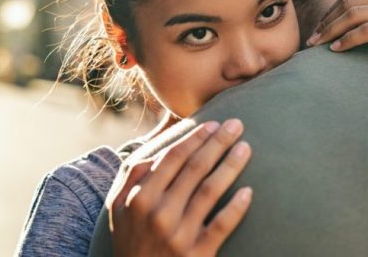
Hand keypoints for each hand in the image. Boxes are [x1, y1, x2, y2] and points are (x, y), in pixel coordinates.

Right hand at [109, 119, 251, 256]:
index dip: (196, 137)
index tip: (213, 123)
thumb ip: (133, 175)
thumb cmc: (131, 238)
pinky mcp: (198, 255)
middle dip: (218, 142)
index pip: (174, 157)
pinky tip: (249, 191)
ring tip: (245, 147)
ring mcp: (179, 235)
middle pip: (195, 167)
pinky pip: (221, 226)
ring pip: (210, 191)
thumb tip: (158, 151)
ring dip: (230, 165)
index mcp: (141, 197)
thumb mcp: (118, 206)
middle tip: (236, 124)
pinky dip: (236, 208)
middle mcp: (159, 213)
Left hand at [306, 0, 367, 50]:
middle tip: (312, 39)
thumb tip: (353, 13)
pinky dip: (348, 40)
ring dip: (330, 30)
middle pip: (348, 3)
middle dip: (326, 22)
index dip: (331, 12)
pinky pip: (367, 30)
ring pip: (352, 14)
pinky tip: (335, 49)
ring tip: (317, 44)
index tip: (319, 27)